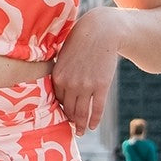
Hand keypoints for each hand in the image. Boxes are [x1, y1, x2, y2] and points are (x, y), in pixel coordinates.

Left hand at [51, 8, 121, 136]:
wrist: (103, 29)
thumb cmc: (81, 39)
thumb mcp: (63, 54)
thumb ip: (60, 72)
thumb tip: (57, 87)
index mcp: (58, 77)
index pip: (58, 100)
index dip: (62, 108)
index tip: (65, 115)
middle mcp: (70, 84)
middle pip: (69, 110)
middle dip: (71, 120)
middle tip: (73, 128)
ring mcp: (86, 86)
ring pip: (82, 113)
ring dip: (81, 125)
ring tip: (81, 131)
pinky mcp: (101, 86)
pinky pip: (97, 109)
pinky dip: (94, 120)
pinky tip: (93, 126)